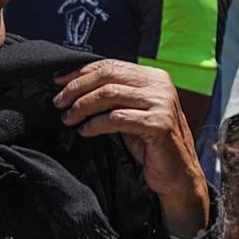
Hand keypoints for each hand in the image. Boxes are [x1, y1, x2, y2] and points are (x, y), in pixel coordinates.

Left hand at [55, 61, 208, 237]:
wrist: (179, 173)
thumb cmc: (152, 144)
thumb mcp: (134, 112)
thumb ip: (116, 97)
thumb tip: (75, 86)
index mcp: (154, 77)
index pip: (111, 65)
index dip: (81, 72)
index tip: (59, 82)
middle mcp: (160, 86)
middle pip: (108, 76)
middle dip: (77, 88)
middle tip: (59, 102)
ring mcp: (161, 104)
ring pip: (109, 94)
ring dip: (82, 107)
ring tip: (68, 118)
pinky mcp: (158, 124)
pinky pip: (116, 119)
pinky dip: (95, 124)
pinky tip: (85, 131)